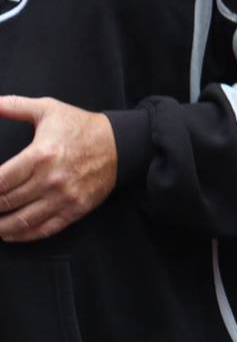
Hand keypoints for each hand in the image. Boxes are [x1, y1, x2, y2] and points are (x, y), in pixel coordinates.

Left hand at [0, 97, 118, 241]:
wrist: (120, 144)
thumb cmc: (81, 127)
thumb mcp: (48, 109)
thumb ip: (15, 106)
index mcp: (40, 155)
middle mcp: (50, 180)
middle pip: (6, 202)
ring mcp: (63, 197)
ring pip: (21, 221)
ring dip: (1, 226)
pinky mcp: (75, 209)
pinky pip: (44, 229)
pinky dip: (23, 235)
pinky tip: (10, 233)